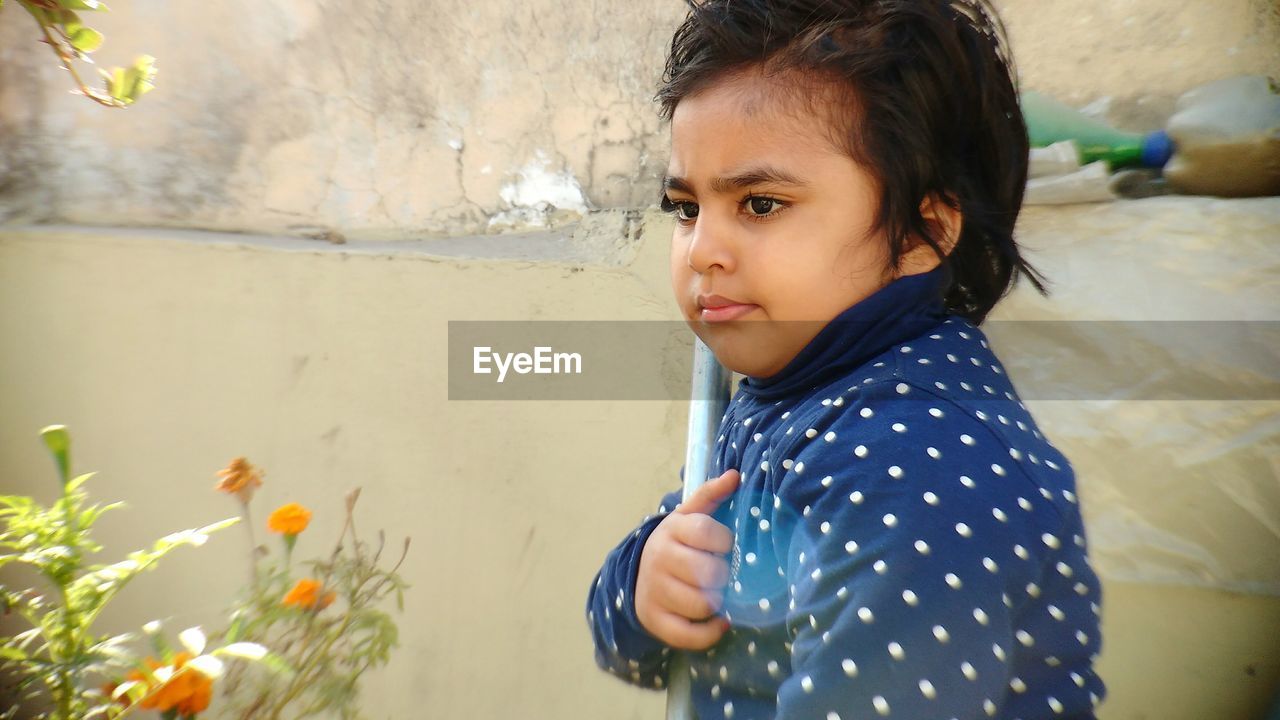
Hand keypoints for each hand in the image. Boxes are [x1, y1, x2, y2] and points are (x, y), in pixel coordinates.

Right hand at [636, 469, 739, 649]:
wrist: (639, 576)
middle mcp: (659, 559)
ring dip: (719, 602)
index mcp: (671, 530)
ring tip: (719, 594)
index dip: (724, 540)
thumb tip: (734, 475)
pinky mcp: (655, 620)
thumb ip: (710, 495)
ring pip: (701, 604)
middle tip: (723, 573)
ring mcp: (655, 591)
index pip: (704, 530)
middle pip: (707, 572)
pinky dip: (710, 632)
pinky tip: (720, 621)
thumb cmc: (677, 544)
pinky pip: (689, 634)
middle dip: (724, 575)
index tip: (726, 545)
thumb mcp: (688, 517)